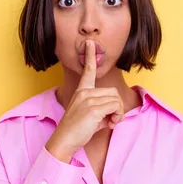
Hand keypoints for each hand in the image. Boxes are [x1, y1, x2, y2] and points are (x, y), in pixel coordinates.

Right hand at [45, 40, 124, 162]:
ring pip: (116, 100)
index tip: (90, 42)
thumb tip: (115, 115)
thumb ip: (102, 111)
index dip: (90, 56)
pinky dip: (117, 117)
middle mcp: (84, 93)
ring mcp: (88, 100)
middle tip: (112, 119)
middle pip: (113, 92)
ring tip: (110, 123)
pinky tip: (110, 125)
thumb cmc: (76, 131)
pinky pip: (115, 107)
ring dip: (118, 113)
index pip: (88, 70)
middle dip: (117, 106)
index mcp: (81, 91)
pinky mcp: (93, 109)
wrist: (64, 141)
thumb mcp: (90, 117)